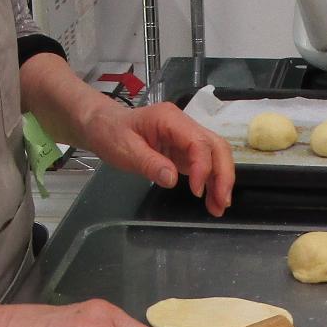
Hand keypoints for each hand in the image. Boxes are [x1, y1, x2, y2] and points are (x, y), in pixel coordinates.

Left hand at [86, 99, 235, 216]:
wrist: (103, 125)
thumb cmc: (111, 133)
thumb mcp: (125, 150)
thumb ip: (149, 164)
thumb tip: (172, 180)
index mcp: (170, 119)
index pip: (198, 142)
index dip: (203, 167)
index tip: (197, 192)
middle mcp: (184, 125)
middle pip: (216, 146)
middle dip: (223, 174)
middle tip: (222, 202)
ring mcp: (185, 138)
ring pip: (215, 156)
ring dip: (221, 180)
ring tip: (218, 207)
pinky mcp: (184, 151)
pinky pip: (204, 164)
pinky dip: (211, 182)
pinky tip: (211, 200)